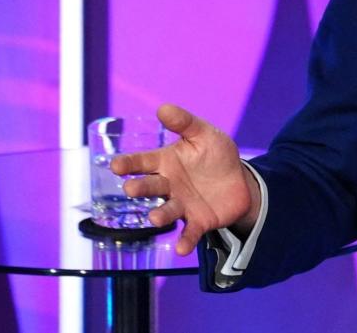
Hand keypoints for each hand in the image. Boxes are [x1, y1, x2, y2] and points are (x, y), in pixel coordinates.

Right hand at [110, 104, 257, 255]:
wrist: (240, 181)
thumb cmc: (216, 155)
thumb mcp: (204, 134)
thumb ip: (185, 123)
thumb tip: (162, 107)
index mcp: (167, 162)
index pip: (143, 161)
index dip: (129, 163)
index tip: (116, 165)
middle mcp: (169, 185)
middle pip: (151, 187)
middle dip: (140, 188)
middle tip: (130, 189)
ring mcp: (182, 205)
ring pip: (166, 211)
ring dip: (159, 216)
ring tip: (154, 218)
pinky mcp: (198, 221)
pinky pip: (189, 232)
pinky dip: (184, 241)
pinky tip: (180, 249)